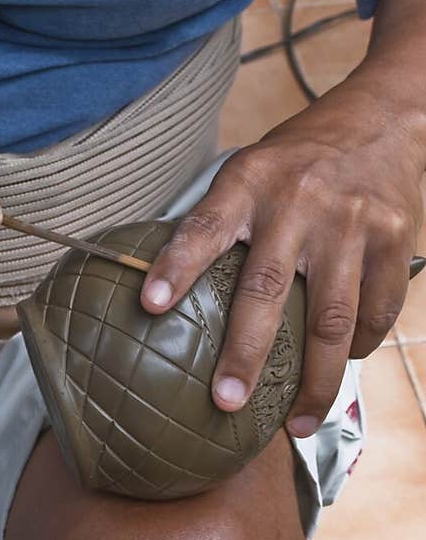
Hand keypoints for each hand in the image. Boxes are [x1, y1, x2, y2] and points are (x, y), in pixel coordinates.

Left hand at [139, 82, 423, 436]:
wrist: (385, 114)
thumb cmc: (300, 160)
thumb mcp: (250, 172)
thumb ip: (221, 224)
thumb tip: (166, 302)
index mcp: (250, 184)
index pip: (203, 228)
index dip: (175, 267)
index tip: (148, 305)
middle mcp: (298, 204)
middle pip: (267, 291)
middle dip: (245, 354)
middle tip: (225, 402)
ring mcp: (350, 223)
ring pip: (330, 320)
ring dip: (315, 382)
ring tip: (298, 425)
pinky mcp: (392, 239)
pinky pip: (374, 313)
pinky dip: (357, 348)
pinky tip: (342, 368)